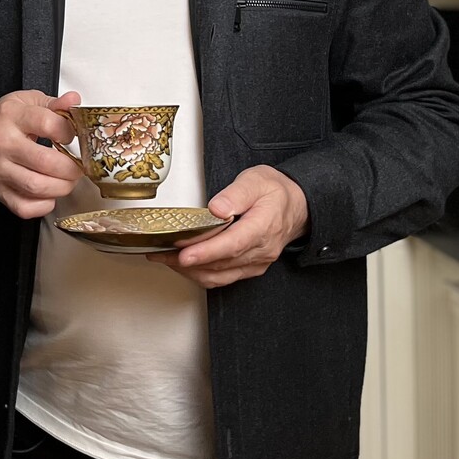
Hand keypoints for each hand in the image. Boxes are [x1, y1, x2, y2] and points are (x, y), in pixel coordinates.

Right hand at [0, 90, 82, 218]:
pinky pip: (25, 208)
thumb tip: (74, 101)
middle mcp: (1, 143)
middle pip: (45, 161)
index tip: (73, 136)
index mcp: (11, 116)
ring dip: (62, 187)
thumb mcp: (28, 101)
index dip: (69, 132)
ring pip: (37, 187)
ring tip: (67, 179)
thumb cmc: (5, 120)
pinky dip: (44, 205)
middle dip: (71, 167)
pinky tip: (49, 193)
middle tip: (78, 165)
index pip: (48, 124)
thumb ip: (55, 103)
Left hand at [146, 164, 308, 288]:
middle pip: (221, 263)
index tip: (184, 254)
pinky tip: (185, 265)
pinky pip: (224, 277)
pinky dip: (202, 273)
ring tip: (166, 258)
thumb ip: (236, 194)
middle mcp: (260, 250)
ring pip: (220, 275)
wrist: (297, 206)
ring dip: (191, 271)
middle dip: (187, 262)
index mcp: (262, 227)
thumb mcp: (256, 181)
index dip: (206, 251)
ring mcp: (256, 262)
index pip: (232, 244)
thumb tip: (217, 208)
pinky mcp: (250, 267)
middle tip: (161, 253)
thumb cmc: (275, 191)